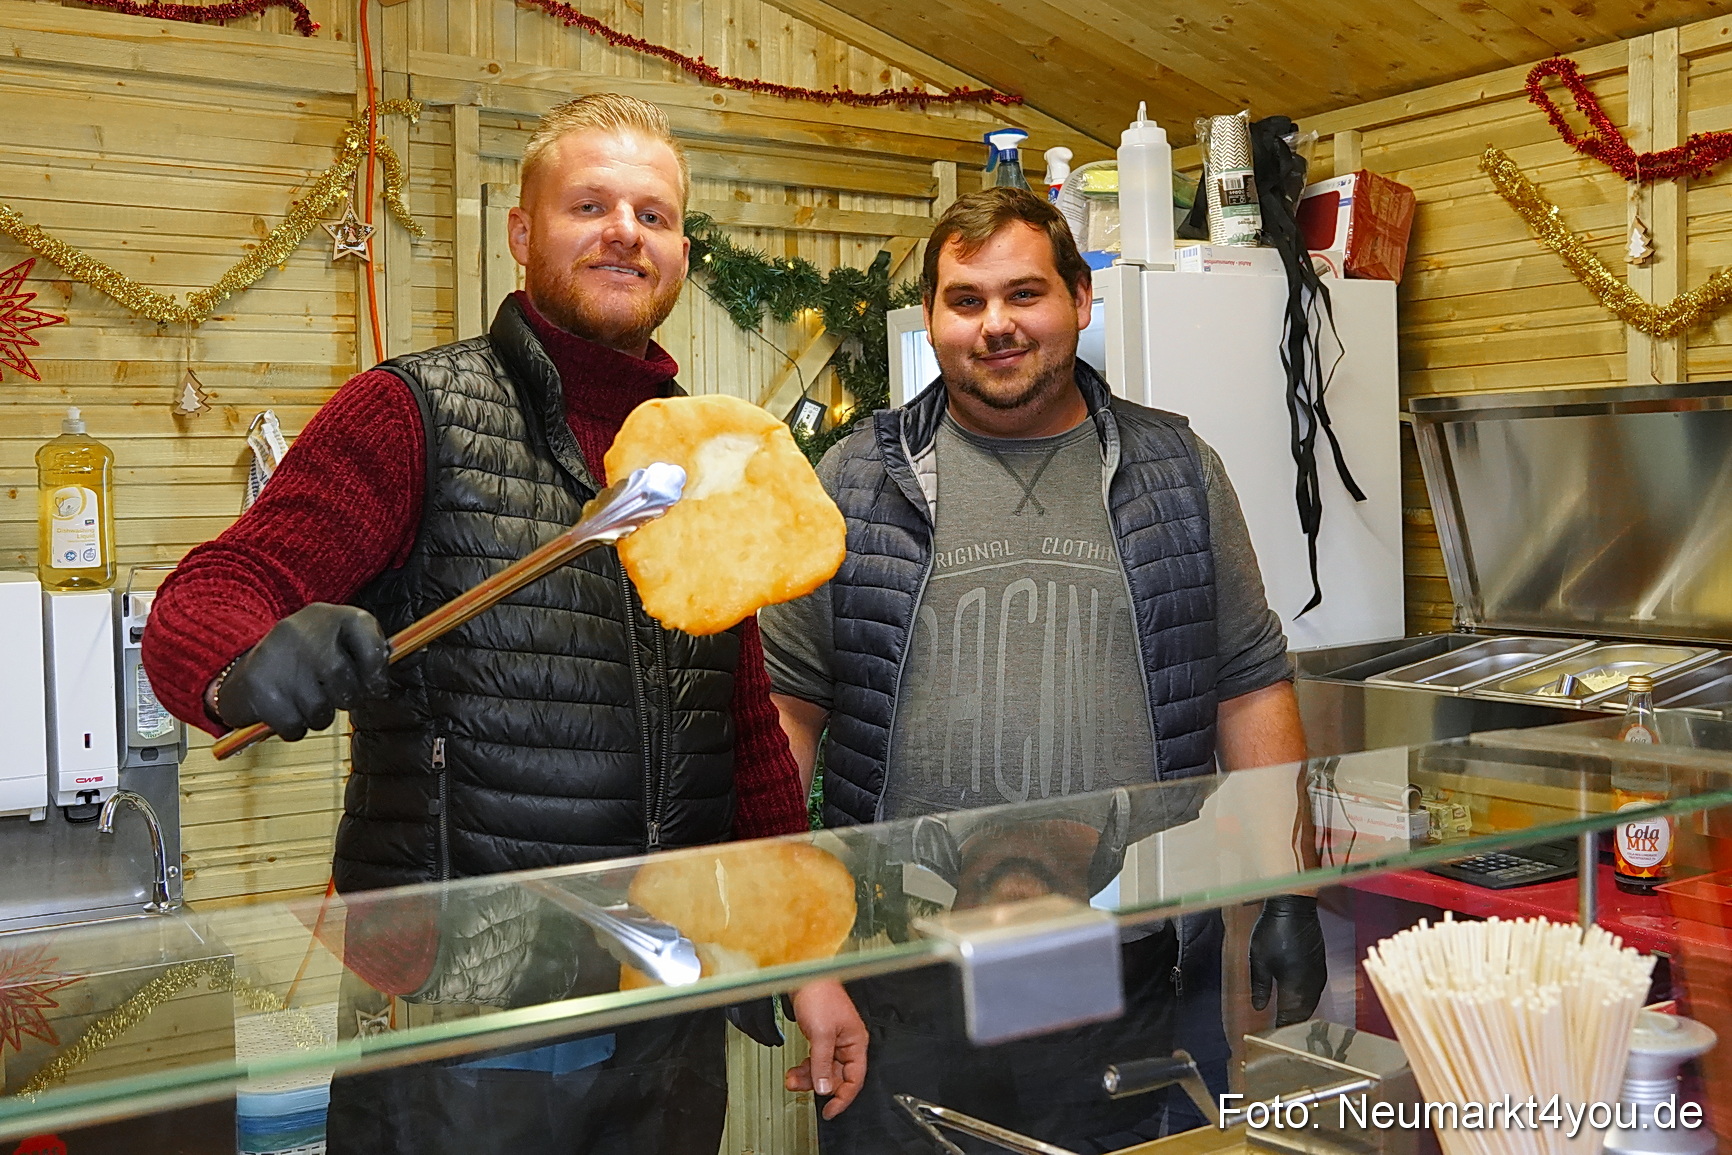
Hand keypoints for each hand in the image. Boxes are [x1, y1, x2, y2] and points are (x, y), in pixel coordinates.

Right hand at [215, 604, 390, 739]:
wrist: (246, 670)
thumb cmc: (305, 661)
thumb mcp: (336, 643)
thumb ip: (368, 655)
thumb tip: (385, 683)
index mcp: (329, 616)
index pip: (367, 637)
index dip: (377, 669)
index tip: (376, 686)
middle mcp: (302, 631)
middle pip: (344, 679)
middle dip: (347, 699)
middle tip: (337, 697)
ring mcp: (277, 659)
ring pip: (320, 709)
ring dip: (320, 716)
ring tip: (307, 701)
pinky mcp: (259, 688)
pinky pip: (295, 726)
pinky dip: (295, 727)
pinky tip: (286, 710)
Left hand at [784, 979, 866, 1119]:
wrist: (804, 977)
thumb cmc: (820, 995)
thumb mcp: (821, 1034)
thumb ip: (822, 1063)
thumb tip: (823, 1087)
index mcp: (856, 1042)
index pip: (854, 1079)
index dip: (843, 1098)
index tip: (829, 1111)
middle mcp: (847, 1044)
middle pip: (836, 1076)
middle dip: (818, 1083)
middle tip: (799, 1086)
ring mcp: (834, 1041)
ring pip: (824, 1069)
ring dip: (808, 1076)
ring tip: (792, 1078)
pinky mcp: (822, 1037)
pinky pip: (816, 1060)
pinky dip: (806, 1067)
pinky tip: (796, 1070)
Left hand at [1249, 894, 1325, 1026]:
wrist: (1295, 907)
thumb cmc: (1274, 930)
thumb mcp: (1258, 959)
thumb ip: (1259, 987)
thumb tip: (1259, 1008)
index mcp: (1295, 986)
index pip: (1289, 1018)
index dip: (1281, 1029)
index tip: (1271, 1038)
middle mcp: (1311, 985)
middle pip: (1303, 1015)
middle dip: (1292, 1026)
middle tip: (1278, 1033)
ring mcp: (1318, 976)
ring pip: (1310, 1005)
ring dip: (1300, 1015)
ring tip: (1286, 1022)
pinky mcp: (1320, 967)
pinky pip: (1314, 993)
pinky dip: (1305, 1002)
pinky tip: (1295, 1002)